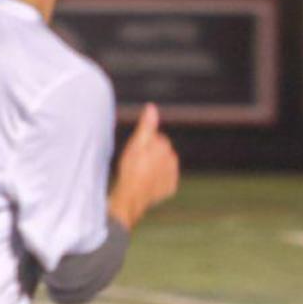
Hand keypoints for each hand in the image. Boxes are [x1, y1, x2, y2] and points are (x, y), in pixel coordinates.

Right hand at [108, 102, 179, 228]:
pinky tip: (146, 183)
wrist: (131, 196)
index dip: (143, 144)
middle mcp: (172, 159)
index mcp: (164, 146)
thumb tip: (152, 107)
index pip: (156, 138)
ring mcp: (172, 175)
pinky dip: (157, 181)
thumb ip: (146, 125)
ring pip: (163, 166)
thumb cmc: (130, 169)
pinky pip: (165, 181)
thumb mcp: (135, 144)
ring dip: (154, 168)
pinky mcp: (170, 188)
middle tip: (135, 163)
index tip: (134, 152)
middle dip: (151, 155)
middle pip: (161, 152)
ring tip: (140, 174)